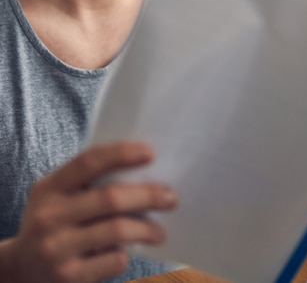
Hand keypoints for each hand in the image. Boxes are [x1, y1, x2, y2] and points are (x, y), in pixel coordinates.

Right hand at [0, 141, 177, 282]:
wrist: (19, 270)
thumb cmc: (52, 222)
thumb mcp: (56, 196)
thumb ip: (87, 182)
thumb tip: (142, 169)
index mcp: (50, 187)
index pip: (89, 161)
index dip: (122, 153)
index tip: (151, 153)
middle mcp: (50, 216)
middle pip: (111, 198)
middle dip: (148, 195)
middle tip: (171, 197)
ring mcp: (57, 248)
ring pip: (117, 231)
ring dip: (147, 229)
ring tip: (160, 231)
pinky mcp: (68, 277)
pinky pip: (113, 260)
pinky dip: (126, 254)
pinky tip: (129, 252)